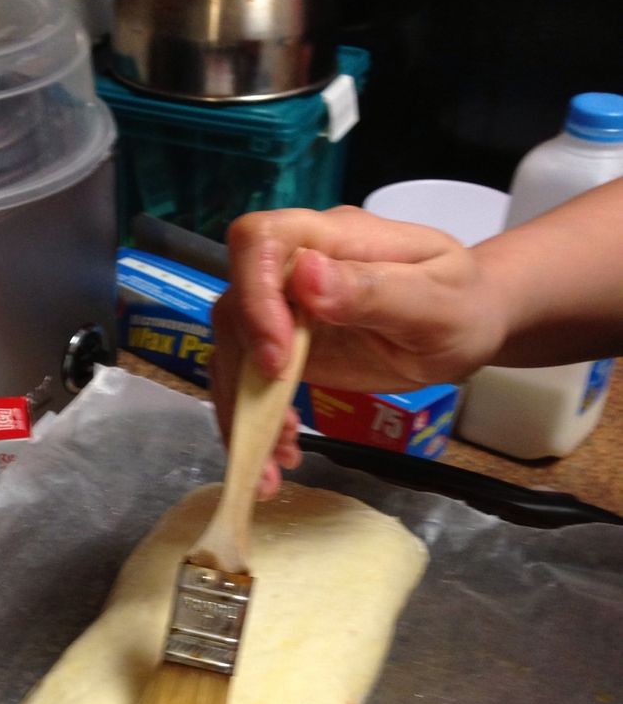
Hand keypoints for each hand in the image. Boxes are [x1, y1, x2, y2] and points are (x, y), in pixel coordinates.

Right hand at [210, 206, 506, 495]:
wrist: (469, 323)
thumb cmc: (461, 304)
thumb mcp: (434, 300)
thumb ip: (373, 289)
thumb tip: (306, 276)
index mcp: (332, 239)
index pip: (261, 242)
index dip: (254, 295)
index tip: (277, 356)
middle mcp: (297, 269)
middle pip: (235, 308)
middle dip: (244, 376)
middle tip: (280, 430)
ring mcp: (287, 310)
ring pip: (234, 354)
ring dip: (242, 412)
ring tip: (274, 464)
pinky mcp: (286, 349)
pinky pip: (251, 382)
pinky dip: (256, 423)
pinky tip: (281, 453)